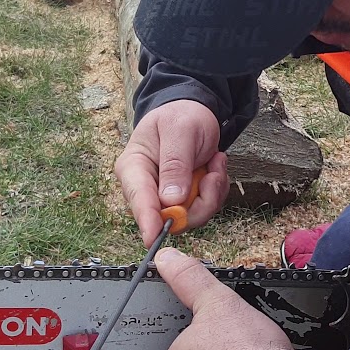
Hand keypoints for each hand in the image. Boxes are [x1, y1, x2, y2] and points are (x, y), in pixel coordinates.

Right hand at [115, 100, 229, 246]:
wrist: (193, 112)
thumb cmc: (180, 116)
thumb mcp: (180, 130)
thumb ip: (175, 164)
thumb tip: (171, 201)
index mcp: (133, 167)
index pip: (138, 198)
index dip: (147, 220)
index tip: (153, 237)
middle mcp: (145, 188)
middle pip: (168, 216)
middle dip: (199, 199)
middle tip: (213, 171)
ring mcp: (165, 198)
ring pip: (190, 216)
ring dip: (211, 192)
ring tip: (214, 163)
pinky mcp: (183, 202)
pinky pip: (203, 209)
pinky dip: (215, 191)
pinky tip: (213, 168)